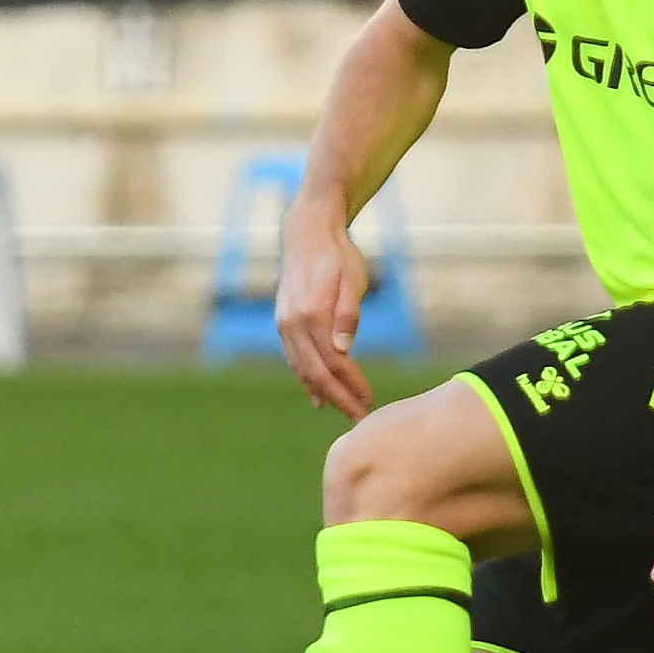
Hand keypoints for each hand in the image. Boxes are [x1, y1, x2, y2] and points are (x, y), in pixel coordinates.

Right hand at [275, 197, 372, 419]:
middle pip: (316, 372)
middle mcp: (293, 323)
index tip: (369, 401)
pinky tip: (316, 397)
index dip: (351, 385)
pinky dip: (305, 380)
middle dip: (339, 398)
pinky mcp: (283, 323)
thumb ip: (347, 314)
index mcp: (312, 314)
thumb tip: (344, 350)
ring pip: (302, 369)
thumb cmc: (337, 255)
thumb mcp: (352, 279)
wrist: (307, 234)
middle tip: (359, 418)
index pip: (334, 362)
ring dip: (323, 393)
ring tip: (342, 411)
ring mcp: (285, 325)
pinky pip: (293, 359)